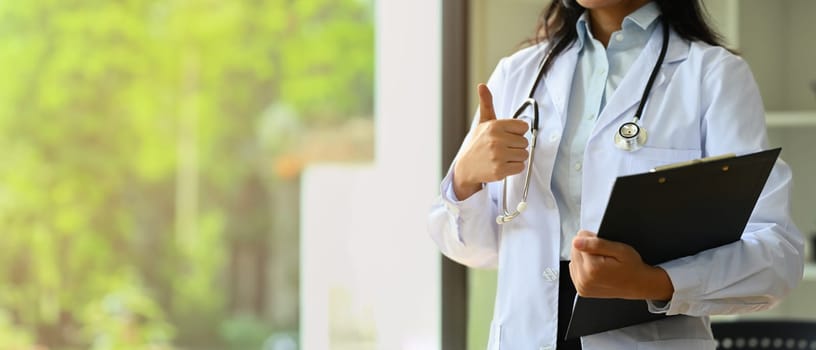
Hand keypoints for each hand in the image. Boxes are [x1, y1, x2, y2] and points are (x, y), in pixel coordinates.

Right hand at [453, 84, 529, 198]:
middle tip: (503, 148)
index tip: (507, 136)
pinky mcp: (500, 170)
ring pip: (524, 154)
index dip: (516, 132)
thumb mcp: (482, 122)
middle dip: (516, 146)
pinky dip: (514, 168)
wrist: (465, 167)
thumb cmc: (477, 144)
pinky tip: (502, 165)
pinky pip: (520, 167)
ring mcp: (498, 155)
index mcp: (494, 126)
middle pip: (525, 142)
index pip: (523, 127)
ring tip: (502, 157)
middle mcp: (496, 140)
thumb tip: (482, 86)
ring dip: (516, 157)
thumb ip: (486, 104)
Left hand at [569, 231, 673, 300]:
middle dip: (587, 249)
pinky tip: (596, 270)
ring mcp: (582, 286)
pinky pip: (575, 270)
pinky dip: (583, 267)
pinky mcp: (581, 290)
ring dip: (585, 258)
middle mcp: (584, 279)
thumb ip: (596, 244)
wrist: (638, 285)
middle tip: (605, 256)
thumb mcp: (619, 250)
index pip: (578, 241)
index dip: (592, 240)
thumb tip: (576, 241)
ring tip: (601, 263)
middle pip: (574, 251)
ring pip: (574, 260)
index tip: (605, 247)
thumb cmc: (631, 267)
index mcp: (592, 268)